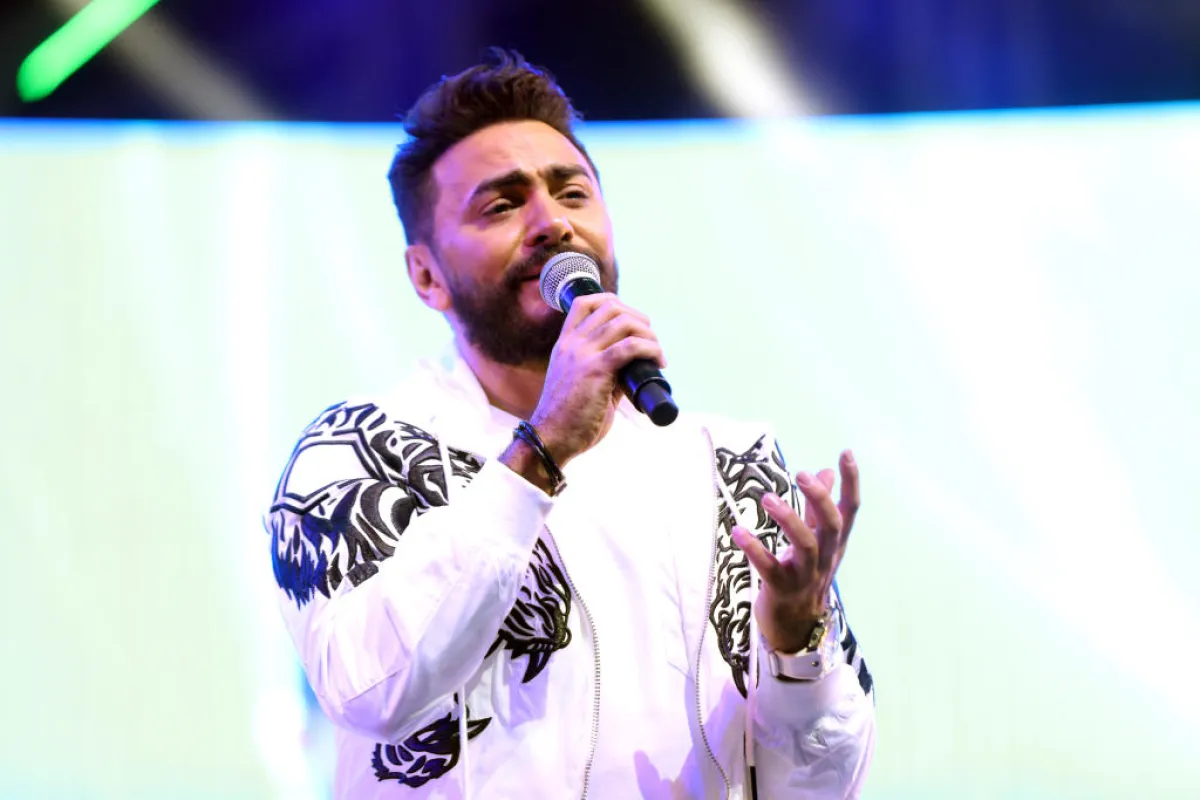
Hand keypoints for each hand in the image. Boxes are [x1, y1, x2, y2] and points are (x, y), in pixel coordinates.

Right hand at [530, 293, 664, 464]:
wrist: (551, 439)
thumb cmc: (568, 419)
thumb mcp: (581, 383)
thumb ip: (603, 368)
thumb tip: (633, 363)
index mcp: (564, 344)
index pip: (584, 302)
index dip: (612, 302)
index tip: (631, 318)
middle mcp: (571, 344)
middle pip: (610, 307)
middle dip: (638, 318)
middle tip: (650, 339)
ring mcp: (582, 354)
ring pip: (623, 323)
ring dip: (648, 334)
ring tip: (657, 353)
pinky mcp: (595, 370)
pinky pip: (630, 347)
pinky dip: (650, 349)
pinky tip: (658, 362)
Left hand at [731, 450, 860, 652]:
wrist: (796, 628)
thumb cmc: (804, 576)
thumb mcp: (816, 541)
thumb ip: (816, 507)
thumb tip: (825, 472)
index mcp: (834, 544)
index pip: (850, 510)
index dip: (851, 483)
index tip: (845, 453)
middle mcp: (825, 558)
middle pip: (832, 526)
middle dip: (820, 499)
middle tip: (802, 474)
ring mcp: (805, 575)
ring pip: (806, 546)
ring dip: (788, 519)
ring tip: (767, 498)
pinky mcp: (782, 589)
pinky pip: (770, 568)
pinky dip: (755, 549)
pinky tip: (739, 531)